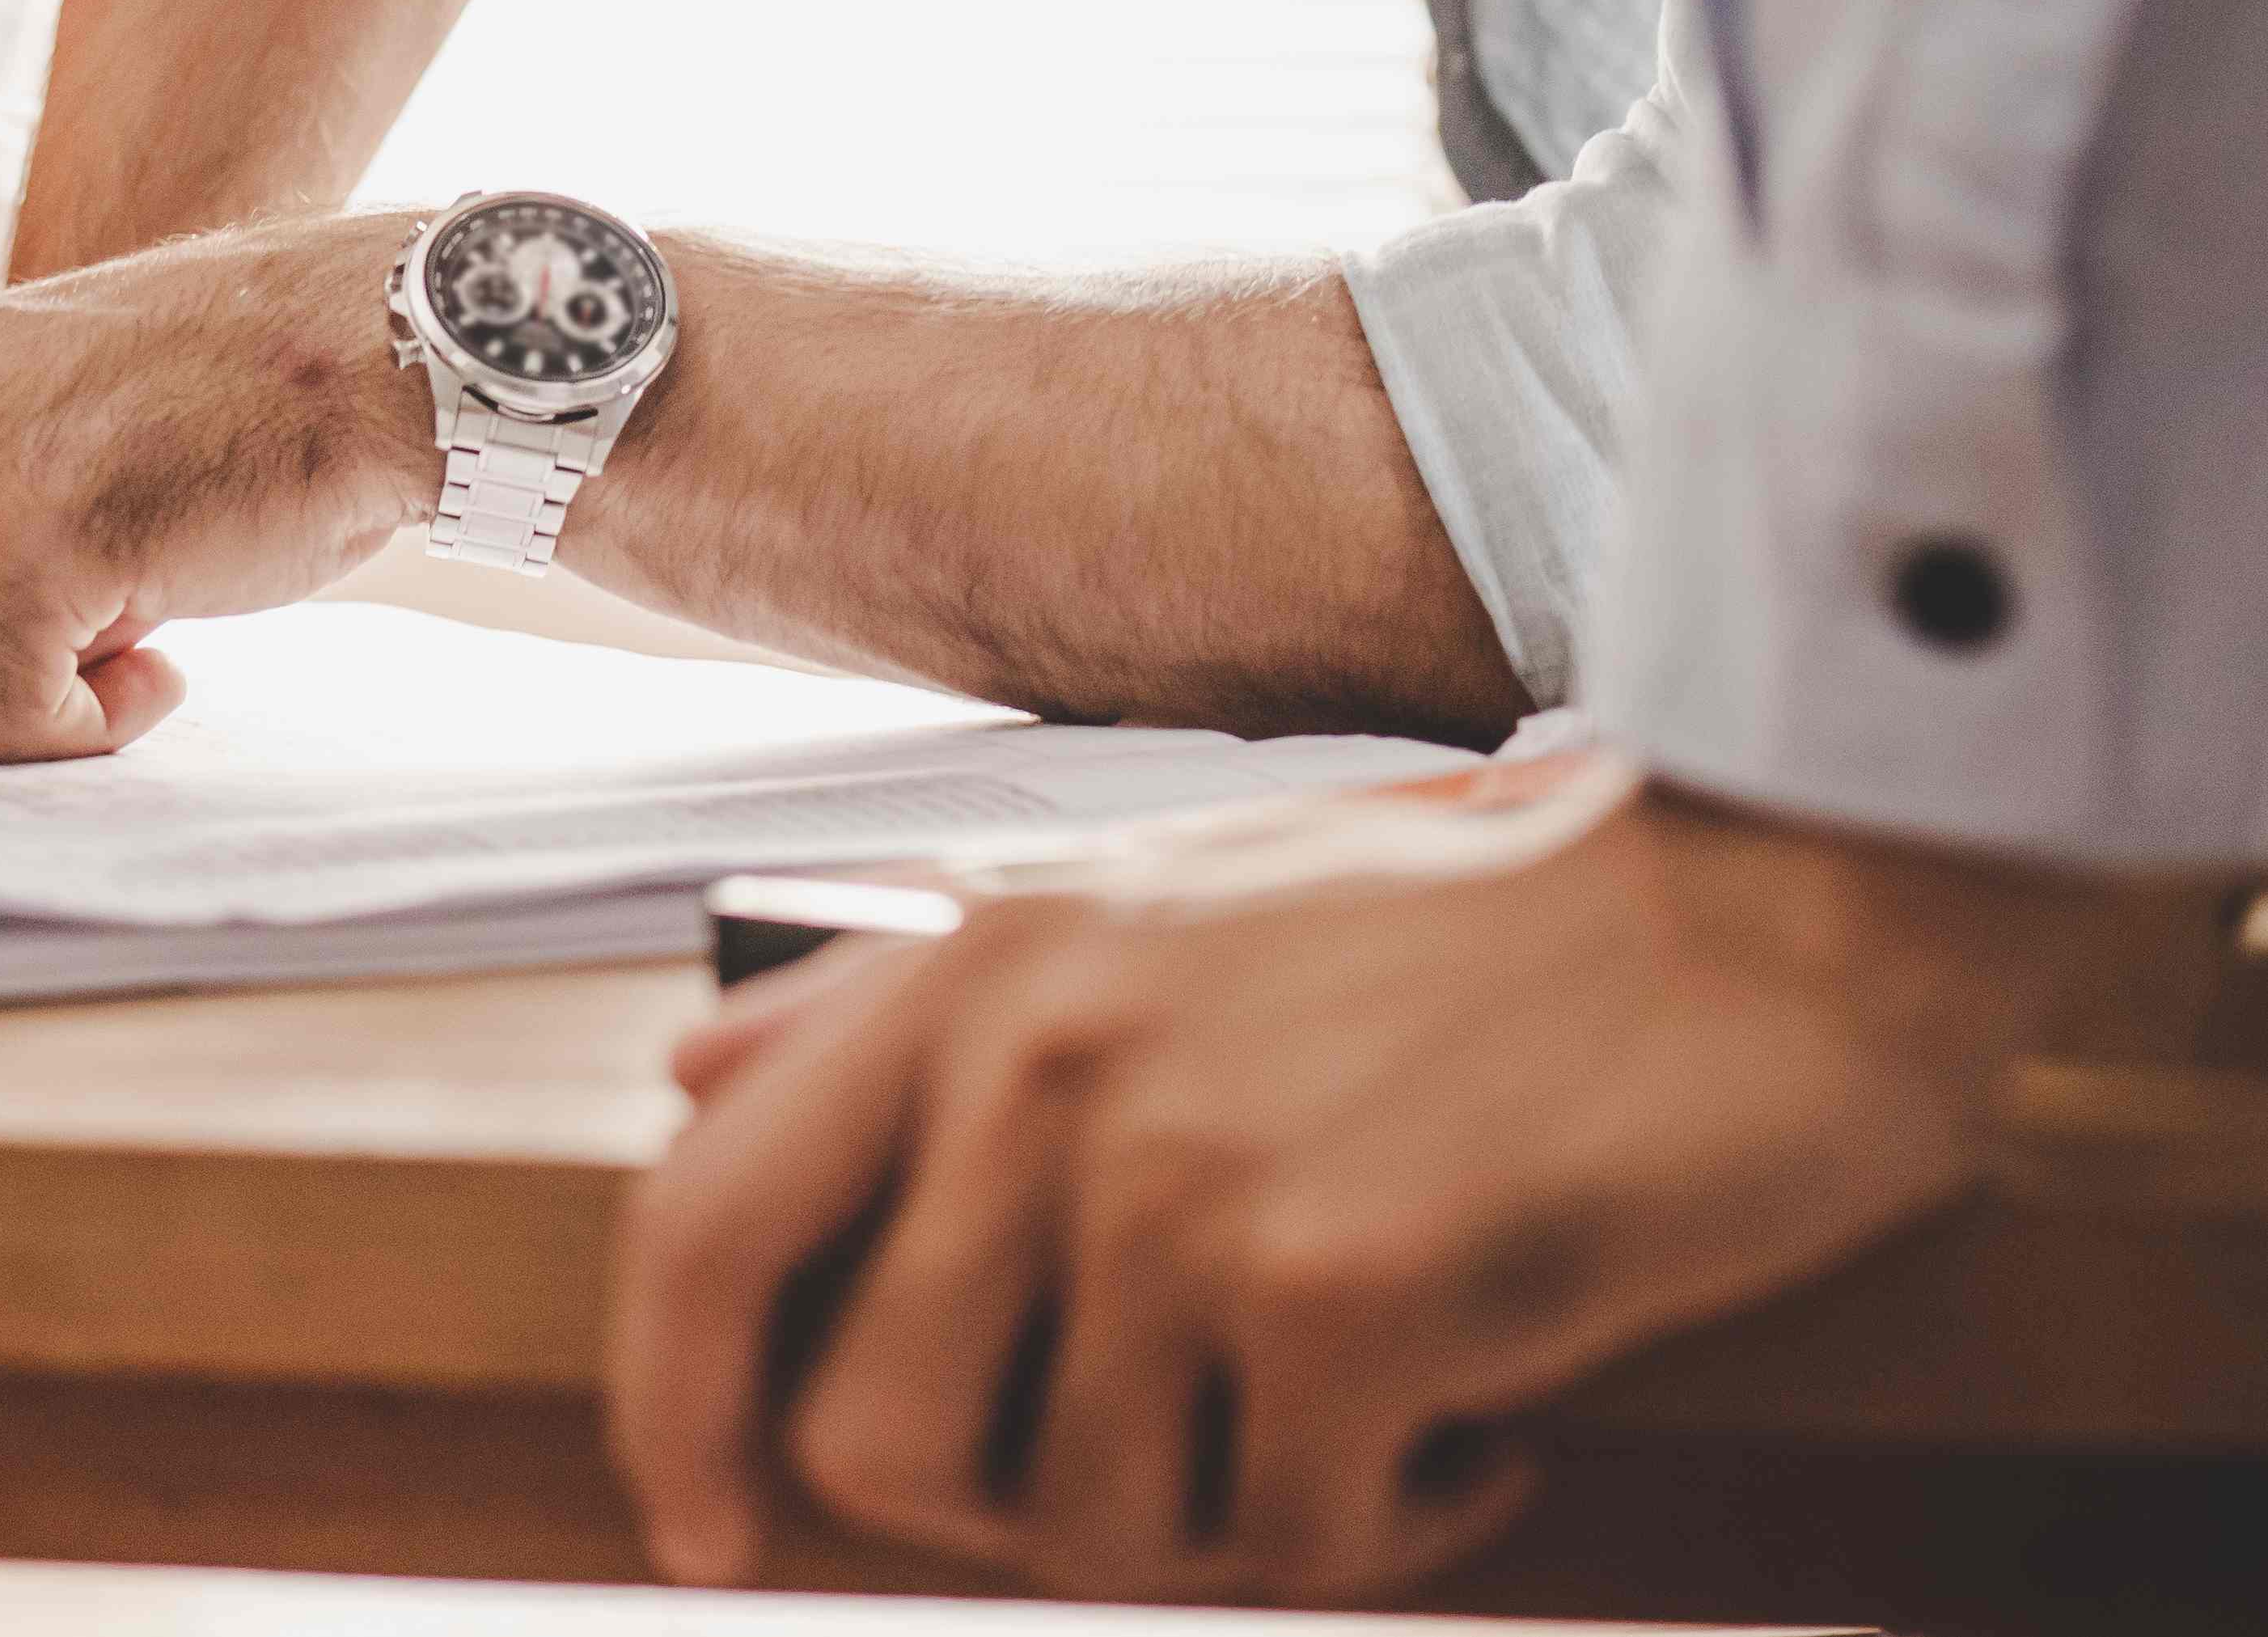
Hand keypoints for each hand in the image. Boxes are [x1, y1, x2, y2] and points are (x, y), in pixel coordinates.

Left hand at [608, 786, 2175, 1605]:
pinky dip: (1397, 1525)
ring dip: (1232, 1519)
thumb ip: (892, 995)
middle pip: (878, 1439)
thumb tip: (687, 1077)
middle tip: (1183, 1465)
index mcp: (971, 971)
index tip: (703, 1528)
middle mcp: (1040, 1065)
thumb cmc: (1468, 917)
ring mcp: (1180, 1180)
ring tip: (1364, 1408)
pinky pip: (1296, 1545)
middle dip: (1012, 1511)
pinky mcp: (1342, 1293)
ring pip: (1092, 1528)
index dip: (668, 1407)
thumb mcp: (1141, 898)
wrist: (1774, 897)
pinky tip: (1482, 1424)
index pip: (705, 1220)